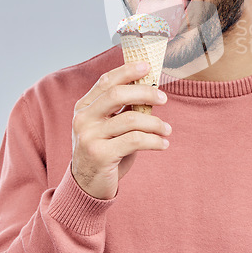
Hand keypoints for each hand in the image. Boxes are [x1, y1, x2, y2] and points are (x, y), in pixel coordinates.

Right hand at [71, 61, 170, 199]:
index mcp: (84, 107)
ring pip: (130, 119)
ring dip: (155, 123)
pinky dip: (154, 140)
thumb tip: (151, 89)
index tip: (148, 66)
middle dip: (145, 92)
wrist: (87, 186)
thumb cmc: (106, 150)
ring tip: (167, 129)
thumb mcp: (109, 126)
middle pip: (117, 95)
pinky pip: (135, 140)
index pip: (106, 81)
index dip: (127, 71)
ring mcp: (89, 137)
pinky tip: (163, 144)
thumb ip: (123, 108)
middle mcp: (83, 119)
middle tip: (164, 98)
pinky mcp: (100, 155)